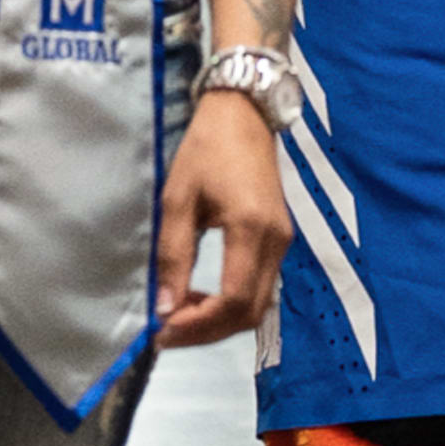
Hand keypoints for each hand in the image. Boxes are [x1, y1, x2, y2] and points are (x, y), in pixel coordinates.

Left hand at [156, 86, 292, 348]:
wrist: (244, 113)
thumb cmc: (206, 149)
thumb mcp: (178, 198)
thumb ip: (173, 255)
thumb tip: (164, 308)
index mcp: (250, 228)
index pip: (233, 300)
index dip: (198, 324)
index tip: (162, 330)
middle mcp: (276, 242)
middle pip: (249, 312)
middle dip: (207, 331)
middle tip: (166, 331)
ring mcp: (282, 242)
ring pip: (257, 305)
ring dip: (219, 321)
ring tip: (179, 316)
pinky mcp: (280, 239)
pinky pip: (260, 287)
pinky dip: (230, 304)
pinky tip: (201, 297)